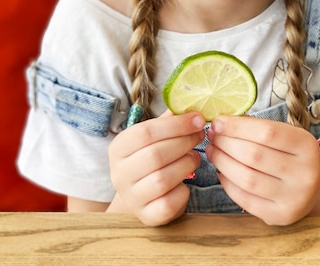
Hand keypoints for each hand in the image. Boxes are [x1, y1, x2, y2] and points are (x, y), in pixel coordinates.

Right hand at [108, 111, 204, 225]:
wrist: (141, 195)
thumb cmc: (151, 158)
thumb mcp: (154, 136)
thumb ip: (168, 120)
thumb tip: (190, 103)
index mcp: (118, 148)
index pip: (145, 132)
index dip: (176, 125)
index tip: (198, 119)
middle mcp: (119, 174)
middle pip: (155, 155)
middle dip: (184, 142)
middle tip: (201, 135)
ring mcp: (131, 197)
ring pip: (162, 179)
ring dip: (186, 164)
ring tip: (196, 157)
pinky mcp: (146, 216)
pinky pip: (168, 204)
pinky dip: (183, 191)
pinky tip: (186, 182)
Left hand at [206, 115, 319, 224]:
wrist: (314, 191)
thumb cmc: (292, 155)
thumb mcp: (286, 136)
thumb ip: (258, 129)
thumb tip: (222, 123)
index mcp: (306, 145)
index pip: (267, 132)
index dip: (237, 127)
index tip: (218, 122)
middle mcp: (304, 173)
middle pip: (254, 155)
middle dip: (226, 143)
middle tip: (212, 136)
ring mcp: (293, 197)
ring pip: (247, 178)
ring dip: (223, 162)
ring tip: (213, 151)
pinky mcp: (280, 216)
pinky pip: (246, 199)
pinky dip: (228, 184)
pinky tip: (221, 172)